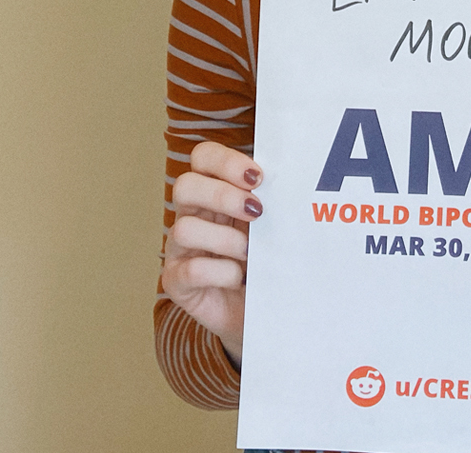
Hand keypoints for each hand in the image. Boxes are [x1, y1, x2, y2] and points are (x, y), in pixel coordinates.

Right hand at [163, 140, 264, 364]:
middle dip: (223, 196)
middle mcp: (192, 215)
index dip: (226, 162)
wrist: (261, 311)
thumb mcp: (270, 226)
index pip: (203, 158)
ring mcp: (180, 249)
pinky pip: (190, 270)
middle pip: (186, 185)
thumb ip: (272, 202)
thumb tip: (293, 182)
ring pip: (185, 229)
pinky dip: (221, 272)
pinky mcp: (177, 281)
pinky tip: (239, 278)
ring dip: (225, 239)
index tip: (258, 178)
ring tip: (250, 253)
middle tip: (257, 212)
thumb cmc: (265, 261)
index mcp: (213, 192)